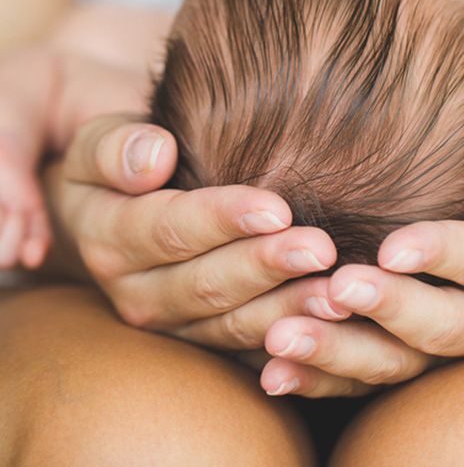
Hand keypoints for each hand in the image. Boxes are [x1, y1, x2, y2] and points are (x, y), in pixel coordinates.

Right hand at [57, 115, 343, 349]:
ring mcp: (174, 324)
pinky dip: (292, 339)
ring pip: (233, 325)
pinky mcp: (207, 339)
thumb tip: (154, 157)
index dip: (224, 220)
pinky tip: (332, 326)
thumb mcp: (99, 143)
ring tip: (337, 294)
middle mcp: (138, 293)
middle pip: (208, 285)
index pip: (171, 229)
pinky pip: (250, 348)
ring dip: (288, 311)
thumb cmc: (123, 160)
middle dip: (267, 267)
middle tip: (322, 250)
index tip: (277, 209)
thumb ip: (116, 148)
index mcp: (110, 240)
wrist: (124, 200)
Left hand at [257, 130, 463, 396]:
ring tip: (285, 336)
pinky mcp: (410, 360)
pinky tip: (276, 371)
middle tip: (338, 287)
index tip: (392, 247)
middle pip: (445, 327)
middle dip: (390, 309)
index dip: (444, 254)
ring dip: (340, 353)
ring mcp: (449, 348)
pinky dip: (319, 378)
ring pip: (398, 364)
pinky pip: (365, 381)